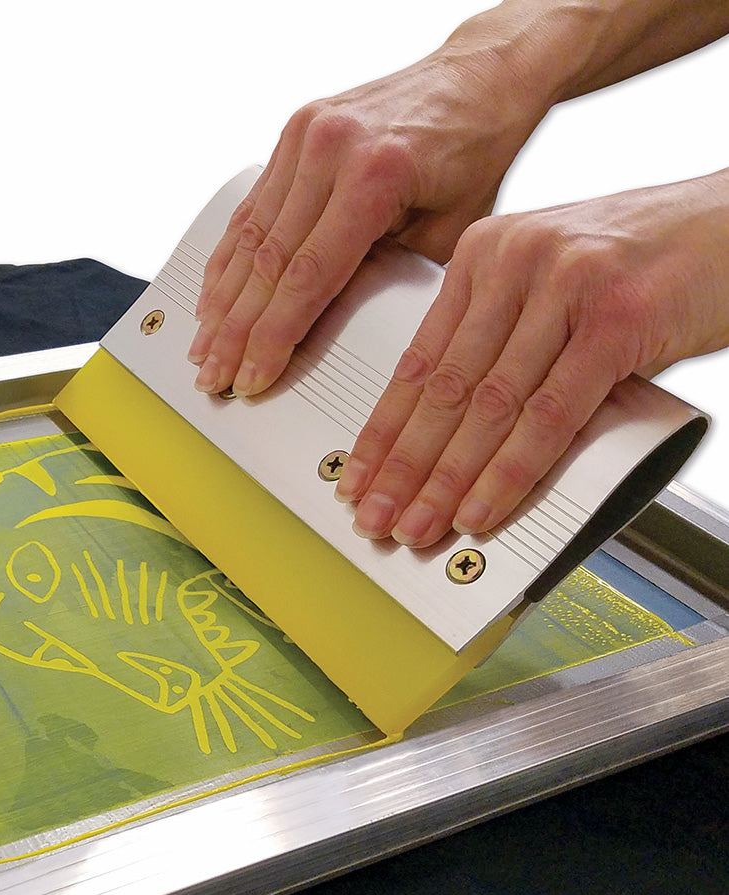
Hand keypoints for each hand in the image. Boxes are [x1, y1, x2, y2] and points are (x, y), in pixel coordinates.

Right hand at [189, 43, 545, 396]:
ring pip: (247, 236)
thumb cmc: (476, 152)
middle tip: (216, 375)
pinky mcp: (293, 132)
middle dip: (235, 331)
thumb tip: (340, 336)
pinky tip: (214, 294)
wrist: (480, 77)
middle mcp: (330, 147)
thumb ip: (390, 279)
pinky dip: (229, 256)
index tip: (251, 376)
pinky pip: (250, 206)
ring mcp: (305, 135)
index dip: (271, 337)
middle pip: (265, 261)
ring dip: (221, 300)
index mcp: (375, 174)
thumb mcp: (449, 231)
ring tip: (204, 346)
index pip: (305, 277)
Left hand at [336, 170, 728, 545]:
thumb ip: (505, 338)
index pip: (418, 358)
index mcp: (485, 252)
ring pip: (488, 407)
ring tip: (419, 526)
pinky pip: (549, 414)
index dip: (383, 430)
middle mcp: (515, 261)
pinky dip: (511, 471)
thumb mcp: (555, 284)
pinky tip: (482, 508)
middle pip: (443, 388)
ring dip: (447, 481)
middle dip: (403, 466)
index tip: (358, 478)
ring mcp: (565, 287)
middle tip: (376, 518)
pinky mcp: (616, 320)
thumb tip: (452, 430)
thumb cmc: (651, 263)